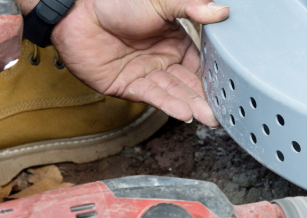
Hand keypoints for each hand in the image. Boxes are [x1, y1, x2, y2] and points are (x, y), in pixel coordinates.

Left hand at [48, 0, 228, 126]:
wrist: (77, 13)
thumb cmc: (115, 2)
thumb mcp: (160, 2)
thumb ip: (191, 6)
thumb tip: (221, 10)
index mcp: (175, 42)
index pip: (200, 63)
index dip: (214, 76)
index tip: (229, 88)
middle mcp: (162, 60)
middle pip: (189, 83)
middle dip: (205, 98)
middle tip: (222, 112)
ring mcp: (146, 74)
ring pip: (173, 92)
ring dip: (191, 105)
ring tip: (208, 117)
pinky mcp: (128, 86)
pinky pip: (152, 96)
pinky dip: (168, 104)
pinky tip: (184, 112)